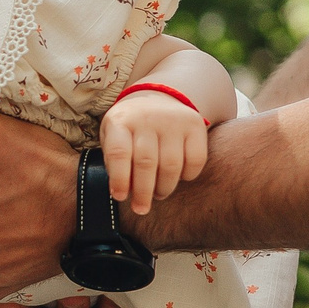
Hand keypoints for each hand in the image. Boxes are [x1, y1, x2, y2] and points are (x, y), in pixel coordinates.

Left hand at [98, 91, 207, 214]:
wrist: (158, 99)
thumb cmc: (130, 130)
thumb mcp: (112, 137)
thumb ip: (114, 163)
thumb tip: (123, 193)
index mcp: (120, 121)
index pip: (119, 152)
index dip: (119, 179)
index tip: (120, 197)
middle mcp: (147, 117)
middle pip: (146, 162)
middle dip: (143, 192)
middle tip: (141, 208)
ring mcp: (173, 120)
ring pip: (171, 164)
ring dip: (164, 187)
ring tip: (159, 194)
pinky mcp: (195, 125)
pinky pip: (196, 160)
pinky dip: (188, 175)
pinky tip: (179, 177)